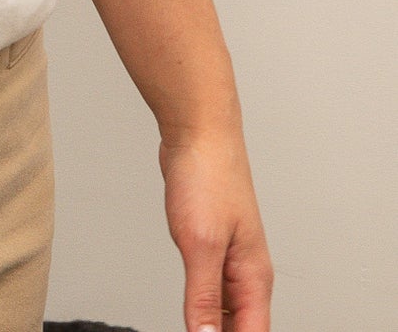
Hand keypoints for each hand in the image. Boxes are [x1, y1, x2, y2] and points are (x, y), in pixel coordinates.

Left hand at [159, 128, 272, 331]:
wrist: (198, 132)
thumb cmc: (207, 176)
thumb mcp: (201, 244)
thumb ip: (204, 296)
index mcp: (253, 277)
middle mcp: (246, 272)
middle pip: (242, 327)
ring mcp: (229, 256)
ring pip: (227, 310)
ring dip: (212, 325)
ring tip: (193, 328)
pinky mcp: (212, 243)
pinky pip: (211, 286)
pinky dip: (202, 303)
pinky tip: (190, 310)